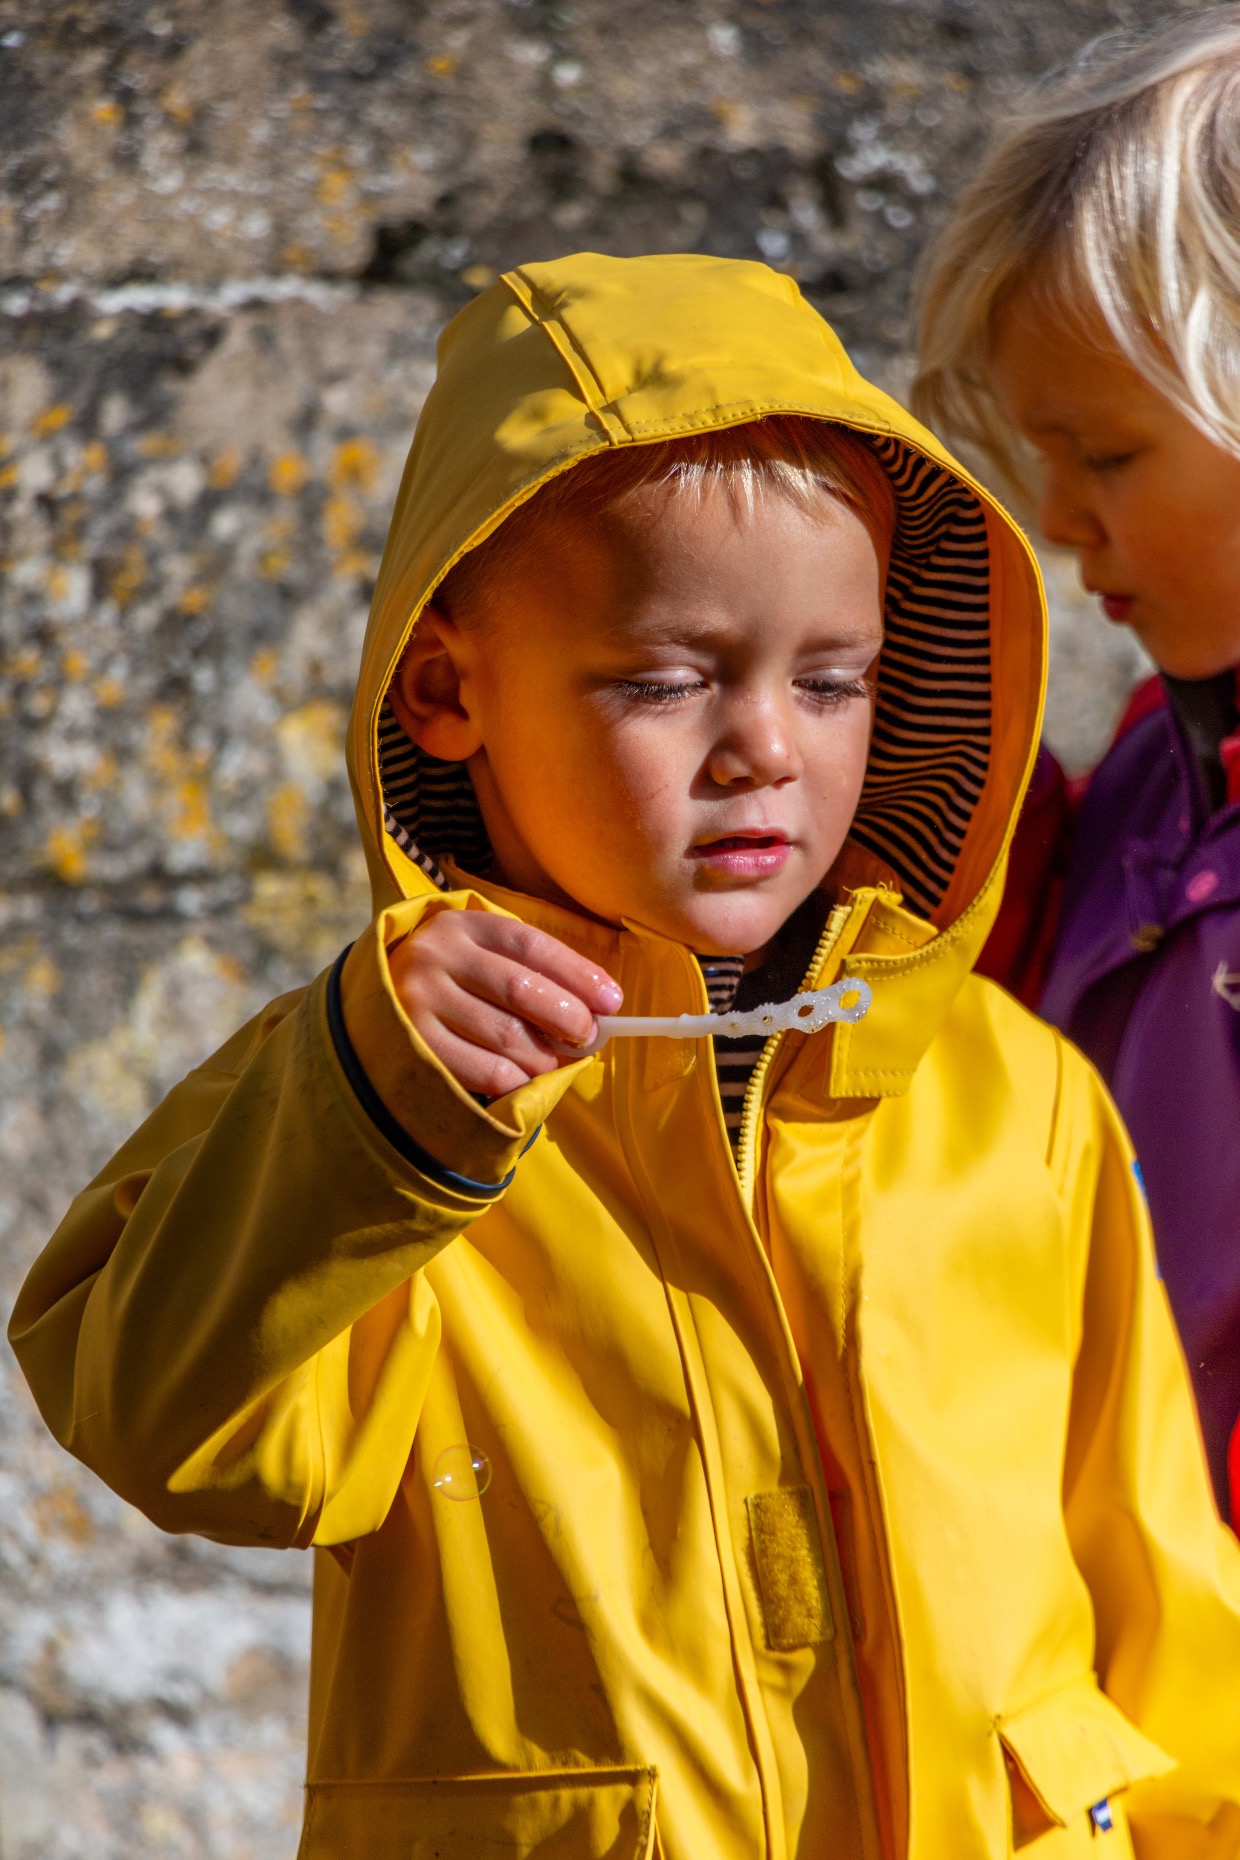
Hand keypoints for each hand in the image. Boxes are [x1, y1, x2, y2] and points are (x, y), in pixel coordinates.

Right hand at [388, 911, 622, 1097]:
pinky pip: (485, 1072)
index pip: (531, 946)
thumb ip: (533, 970)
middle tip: (588, 1037)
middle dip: (568, 1018)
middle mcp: (435, 956)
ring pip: (507, 1037)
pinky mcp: (414, 1046)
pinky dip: (518, 1080)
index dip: (578, 974)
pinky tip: (525, 1076)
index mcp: (462, 925)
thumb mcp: (483, 954)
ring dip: (546, 1056)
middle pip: (520, 990)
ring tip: (556, 1059)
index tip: (612, 1002)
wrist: (377, 1001)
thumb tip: (599, 1008)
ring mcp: (418, 1001)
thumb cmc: (454, 979)